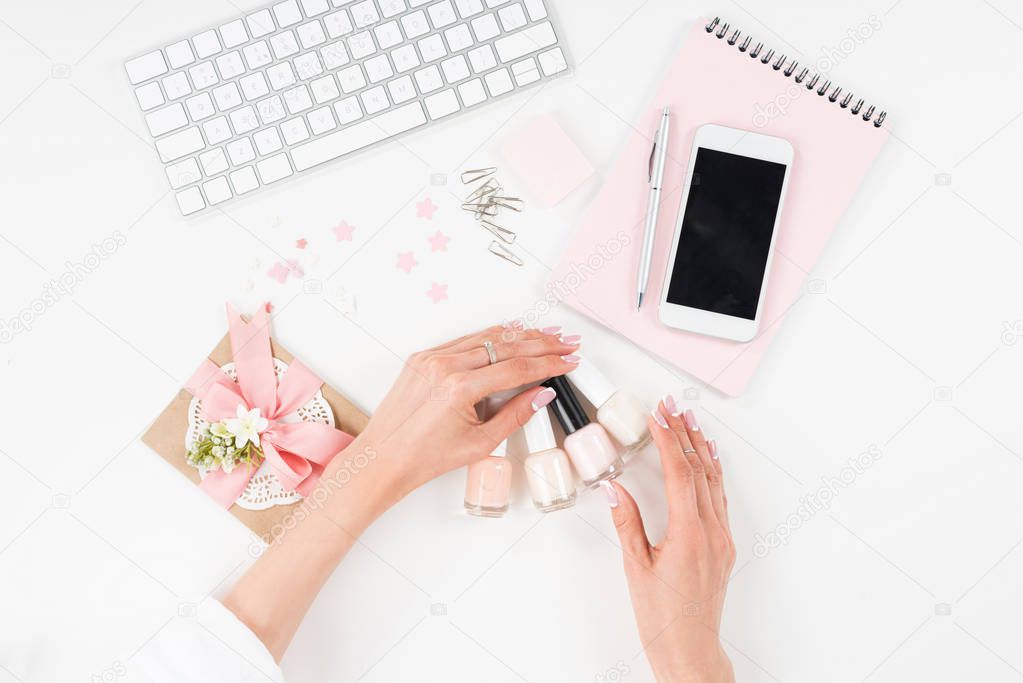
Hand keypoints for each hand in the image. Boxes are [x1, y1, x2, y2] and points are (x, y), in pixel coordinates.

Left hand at [224, 323, 579, 658]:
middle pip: (506, 346)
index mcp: (460, 387)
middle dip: (542, 343)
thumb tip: (542, 394)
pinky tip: (510, 334)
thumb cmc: (423, 457)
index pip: (518, 367)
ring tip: (546, 336)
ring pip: (487, 337)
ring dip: (520, 335)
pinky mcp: (423, 357)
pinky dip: (491, 336)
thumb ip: (516, 415)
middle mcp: (445, 365)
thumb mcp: (480, 443)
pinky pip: (465, 340)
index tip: (569, 360)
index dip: (549, 363)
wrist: (383, 459)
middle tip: (566, 342)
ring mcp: (432, 357)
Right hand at [603, 398, 734, 682]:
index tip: (658, 415)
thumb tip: (614, 488)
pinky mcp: (723, 547)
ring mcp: (722, 538)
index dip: (668, 439)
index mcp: (690, 533)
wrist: (690, 650)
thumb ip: (627, 523)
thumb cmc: (662, 617)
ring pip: (714, 482)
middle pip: (700, 470)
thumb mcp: (636, 567)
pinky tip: (708, 462)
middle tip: (673, 405)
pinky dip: (711, 473)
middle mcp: (712, 531)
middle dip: (685, 434)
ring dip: (701, 449)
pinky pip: (719, 499)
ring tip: (691, 422)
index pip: (680, 473)